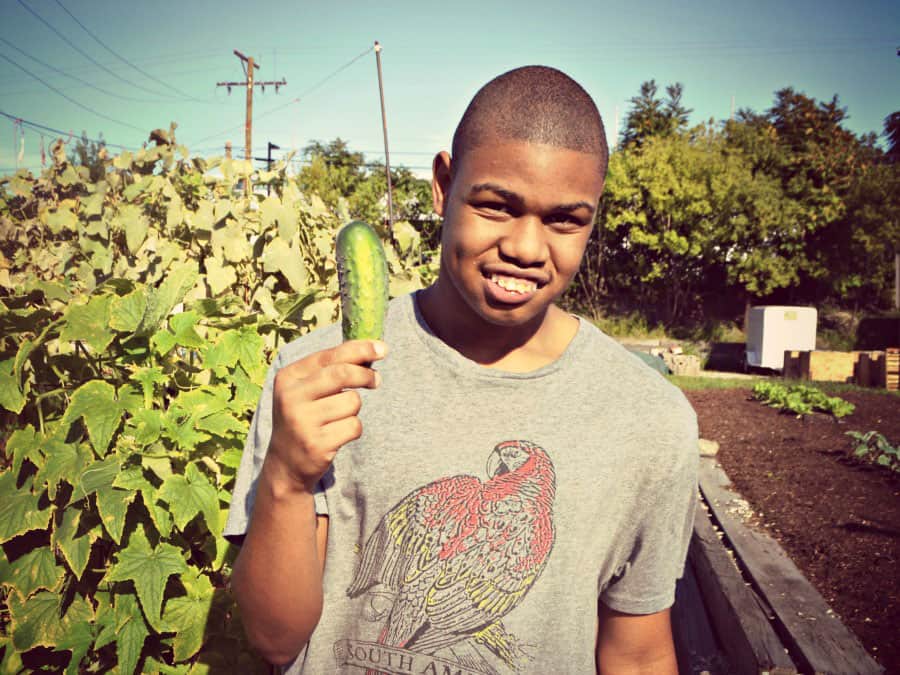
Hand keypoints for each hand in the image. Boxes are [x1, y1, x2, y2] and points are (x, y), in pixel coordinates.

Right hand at [265, 339, 386, 492]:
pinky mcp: (317, 444)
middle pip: (342, 374)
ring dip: (354, 409)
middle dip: (366, 375)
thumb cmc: (304, 417)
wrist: (285, 464)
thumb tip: (373, 349)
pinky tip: (337, 435)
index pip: (330, 355)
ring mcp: (302, 421)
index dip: (360, 350)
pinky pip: (354, 426)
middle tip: (376, 380)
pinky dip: (353, 429)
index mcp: (288, 377)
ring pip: (352, 401)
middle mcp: (291, 397)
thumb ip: (332, 368)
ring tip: (338, 418)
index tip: (382, 349)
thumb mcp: (306, 389)